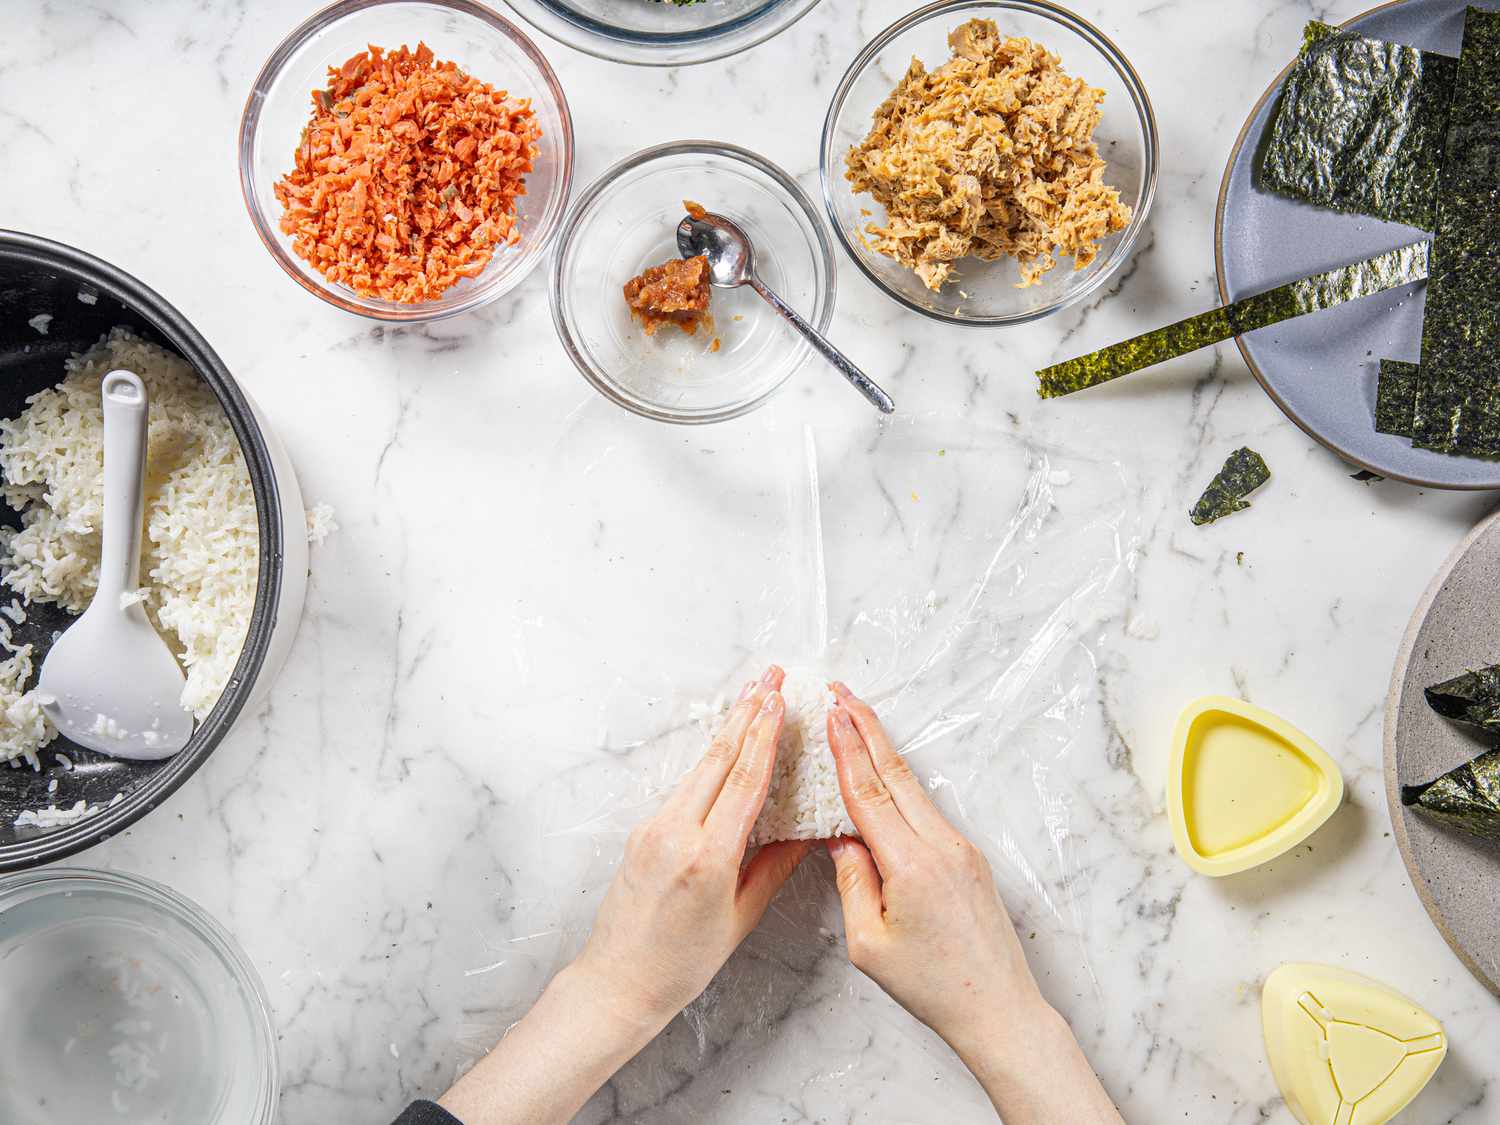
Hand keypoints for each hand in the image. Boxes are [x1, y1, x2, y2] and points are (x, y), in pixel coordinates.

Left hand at [575, 664, 813, 1026]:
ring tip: (752, 696)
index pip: (745, 781)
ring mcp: (654, 828)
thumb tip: (804, 832)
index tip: (780, 701)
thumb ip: (773, 867)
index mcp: (708, 857)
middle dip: (748, 712)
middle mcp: (676, 833)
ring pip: (700, 768)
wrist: (619, 980)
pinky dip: (711, 762)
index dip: (766, 736)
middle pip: (719, 759)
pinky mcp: (642, 831)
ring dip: (729, 730)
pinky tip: (727, 746)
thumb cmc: (682, 962)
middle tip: (771, 675)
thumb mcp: (740, 917)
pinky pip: (685, 788)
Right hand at [824, 683, 1121, 1124]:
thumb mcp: (869, 944)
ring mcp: (960, 848)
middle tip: (841, 693)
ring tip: (858, 719)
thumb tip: (843, 840)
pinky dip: (899, 784)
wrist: (999, 1008)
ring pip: (913, 788)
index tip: (831, 713)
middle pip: (895, 774)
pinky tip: (883, 774)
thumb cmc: (933, 987)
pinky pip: (926, 810)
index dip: (846, 750)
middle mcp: (941, 846)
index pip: (868, 794)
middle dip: (865, 728)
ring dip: (883, 750)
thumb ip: (852, 884)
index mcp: (911, 866)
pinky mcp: (969, 858)